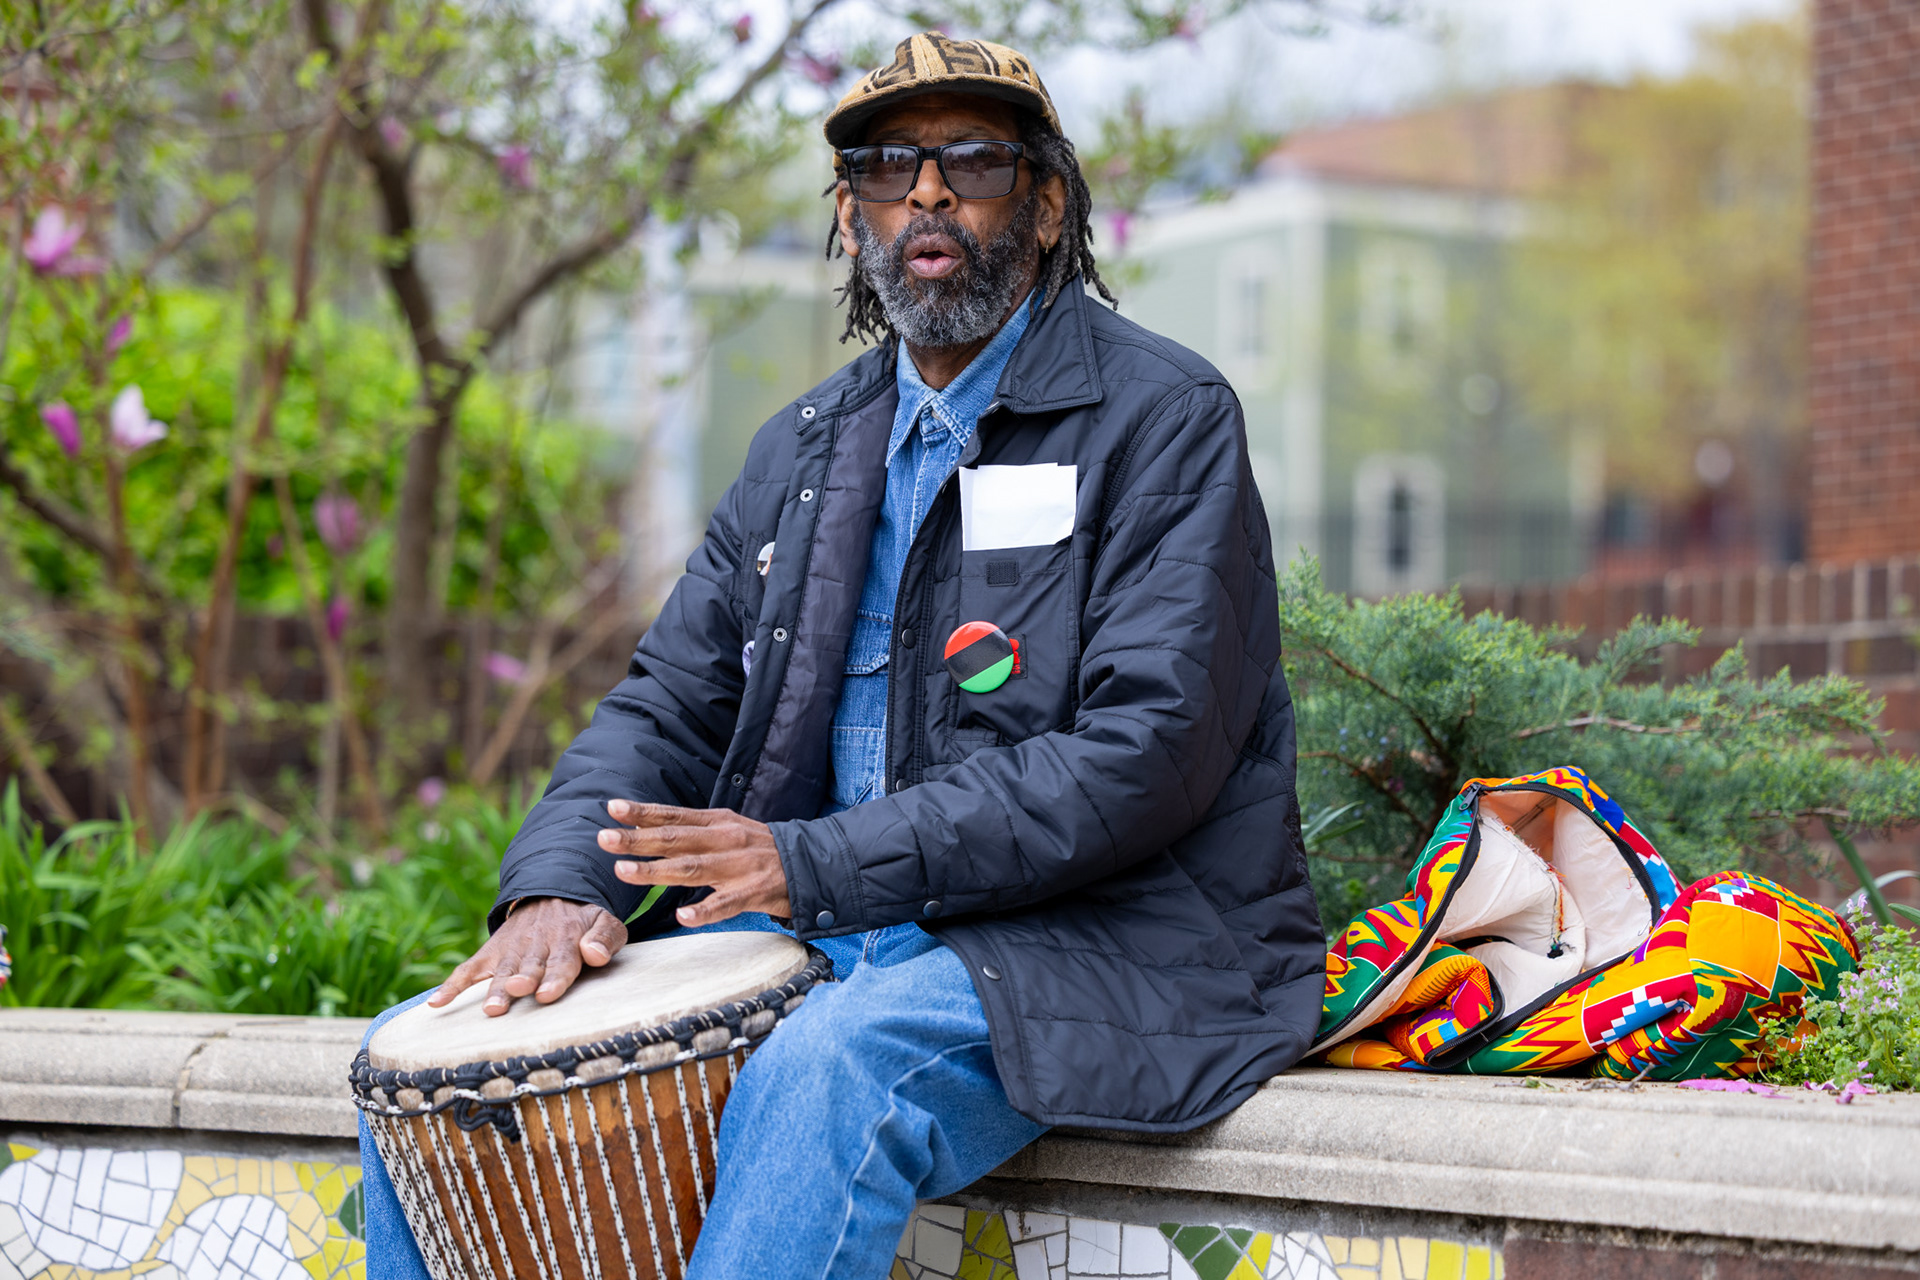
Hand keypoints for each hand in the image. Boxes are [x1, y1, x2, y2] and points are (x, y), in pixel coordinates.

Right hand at [429, 897, 625, 1016]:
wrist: (551, 894)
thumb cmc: (583, 920)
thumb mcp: (604, 921)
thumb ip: (605, 938)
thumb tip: (593, 954)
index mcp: (566, 940)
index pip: (562, 961)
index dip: (555, 978)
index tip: (548, 993)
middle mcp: (535, 946)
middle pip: (529, 967)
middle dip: (523, 981)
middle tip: (517, 991)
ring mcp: (510, 950)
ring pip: (501, 971)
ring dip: (495, 988)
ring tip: (491, 1008)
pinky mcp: (490, 953)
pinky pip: (468, 969)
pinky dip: (452, 985)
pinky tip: (436, 1003)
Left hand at [601, 800, 790, 927]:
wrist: (810, 863)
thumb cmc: (758, 848)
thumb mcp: (727, 829)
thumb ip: (691, 831)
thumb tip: (644, 830)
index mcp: (717, 822)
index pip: (674, 815)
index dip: (643, 813)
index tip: (612, 808)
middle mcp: (725, 840)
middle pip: (676, 839)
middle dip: (637, 839)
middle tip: (605, 839)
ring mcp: (739, 866)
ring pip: (692, 868)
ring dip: (657, 870)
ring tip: (625, 872)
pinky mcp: (754, 892)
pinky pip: (726, 903)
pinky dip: (705, 910)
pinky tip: (684, 916)